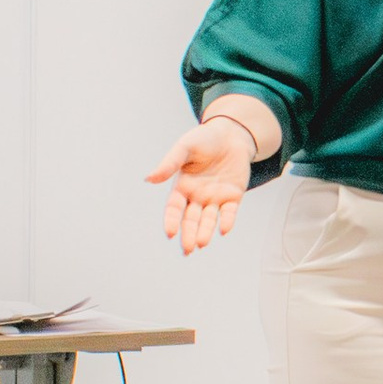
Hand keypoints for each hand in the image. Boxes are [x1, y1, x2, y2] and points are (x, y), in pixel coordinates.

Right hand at [150, 119, 253, 255]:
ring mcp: (215, 198)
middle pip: (191, 219)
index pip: (174, 208)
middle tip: (187, 249)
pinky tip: (224, 229)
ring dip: (205, 232)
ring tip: (202, 244)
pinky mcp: (233, 196)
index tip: (170, 233)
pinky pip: (229, 212)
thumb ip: (169, 163)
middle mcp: (197, 196)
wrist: (232, 134)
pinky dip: (227, 220)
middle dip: (188, 234)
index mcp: (182, 186)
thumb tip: (149, 179)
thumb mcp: (185, 147)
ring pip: (209, 219)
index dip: (172, 220)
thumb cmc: (205, 139)